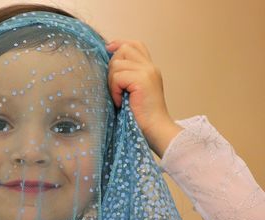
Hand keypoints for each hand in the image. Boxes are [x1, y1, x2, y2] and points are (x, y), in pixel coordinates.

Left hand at [106, 39, 182, 157]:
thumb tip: (108, 64)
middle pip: (124, 49)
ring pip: (117, 63)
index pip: (135, 45)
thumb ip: (127, 76)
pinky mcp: (142, 80)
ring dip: (112, 81)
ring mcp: (147, 72)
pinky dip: (114, 90)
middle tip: (115, 87)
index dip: (120, 44)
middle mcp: (150, 67)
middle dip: (112, 66)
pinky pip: (117, 77)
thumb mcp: (134, 92)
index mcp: (150, 68)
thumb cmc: (142, 117)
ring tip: (118, 97)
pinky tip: (120, 102)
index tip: (108, 50)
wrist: (156, 130)